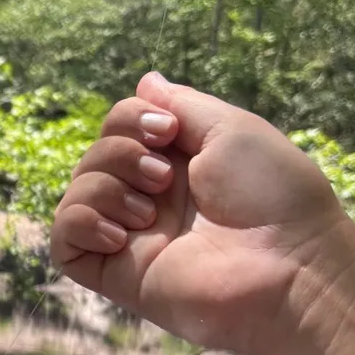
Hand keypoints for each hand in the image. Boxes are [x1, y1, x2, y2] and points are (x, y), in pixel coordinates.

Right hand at [50, 71, 354, 354]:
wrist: (290, 267)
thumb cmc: (273, 195)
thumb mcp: (230, 128)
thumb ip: (181, 104)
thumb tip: (145, 80)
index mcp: (176, 163)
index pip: (118, 127)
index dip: (129, 119)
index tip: (165, 130)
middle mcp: (149, 197)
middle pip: (95, 155)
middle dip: (119, 153)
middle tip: (163, 177)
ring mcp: (131, 237)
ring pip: (77, 192)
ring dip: (105, 188)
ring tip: (148, 211)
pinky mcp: (116, 274)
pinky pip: (63, 241)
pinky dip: (80, 224)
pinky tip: (119, 234)